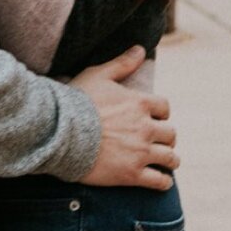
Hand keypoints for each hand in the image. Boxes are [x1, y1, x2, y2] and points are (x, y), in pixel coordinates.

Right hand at [72, 48, 178, 189]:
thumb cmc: (76, 102)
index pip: (164, 108)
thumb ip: (121, 63)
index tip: (154, 118)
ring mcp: (140, 152)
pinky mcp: (131, 174)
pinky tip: (161, 181)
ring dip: (170, 160)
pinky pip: (159, 181)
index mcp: (140, 103)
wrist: (59, 134)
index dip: (160, 113)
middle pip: (170, 134)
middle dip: (166, 138)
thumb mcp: (98, 75)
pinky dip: (163, 182)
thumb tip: (140, 49)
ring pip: (170, 158)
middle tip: (160, 142)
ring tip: (166, 163)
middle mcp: (145, 128)